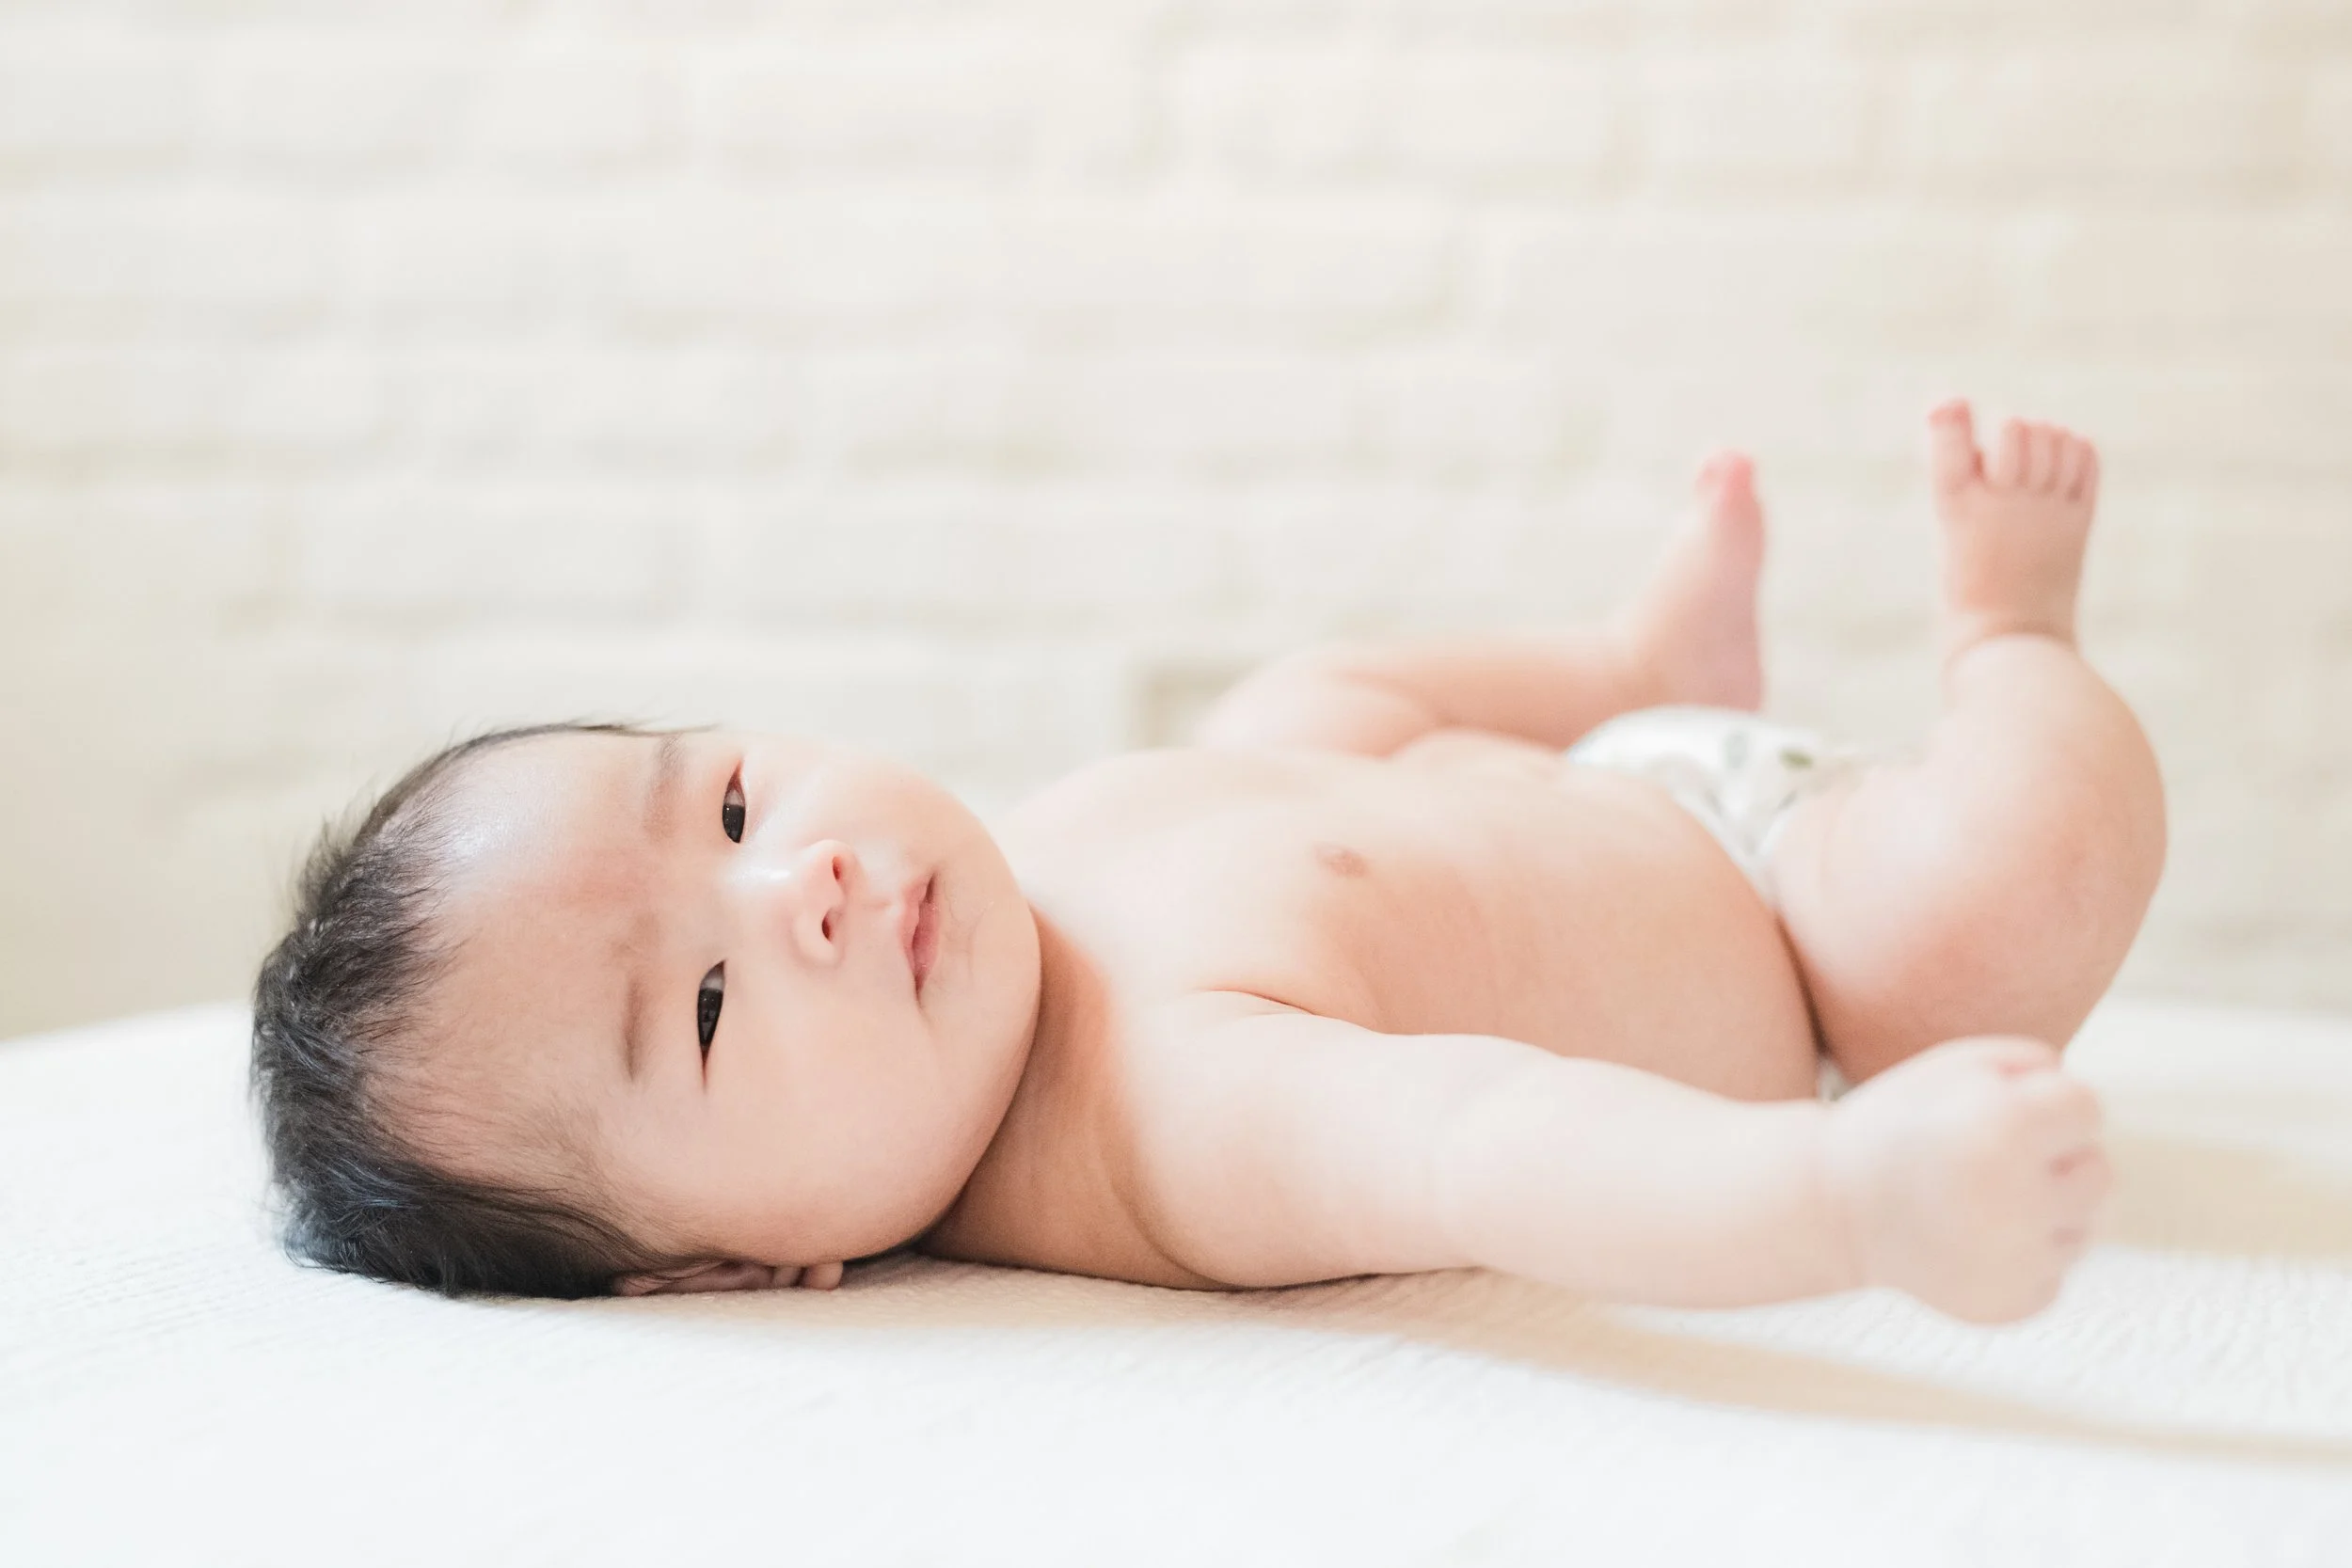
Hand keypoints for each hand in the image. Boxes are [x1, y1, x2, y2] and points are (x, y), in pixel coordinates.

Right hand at [1822, 1036, 2110, 1323]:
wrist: (1828, 1204)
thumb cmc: (1899, 1123)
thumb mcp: (1954, 1066)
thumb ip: (2032, 1065)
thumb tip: (2087, 1110)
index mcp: (2005, 1128)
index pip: (2087, 1107)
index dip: (2045, 1103)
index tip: (2001, 1111)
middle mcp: (2017, 1201)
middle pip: (2097, 1171)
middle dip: (2054, 1159)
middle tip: (1986, 1158)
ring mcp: (2014, 1262)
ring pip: (2082, 1227)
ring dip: (2044, 1210)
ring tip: (1976, 1201)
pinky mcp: (2007, 1305)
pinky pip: (2052, 1274)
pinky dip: (2020, 1260)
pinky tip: (1968, 1241)